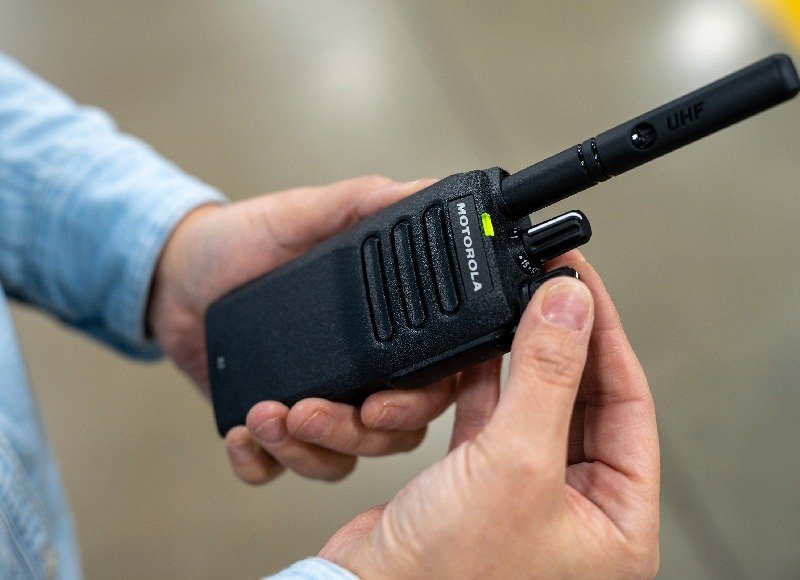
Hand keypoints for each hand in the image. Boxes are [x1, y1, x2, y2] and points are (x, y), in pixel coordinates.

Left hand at [148, 175, 460, 482]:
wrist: (177, 273)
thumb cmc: (242, 241)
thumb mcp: (303, 213)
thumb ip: (361, 202)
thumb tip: (420, 189)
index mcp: (380, 333)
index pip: (430, 382)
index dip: (420, 403)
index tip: (382, 401)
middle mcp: (359, 377)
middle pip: (390, 435)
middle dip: (353, 434)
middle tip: (311, 410)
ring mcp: (317, 406)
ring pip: (340, 461)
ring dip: (305, 450)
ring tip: (263, 416)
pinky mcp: (271, 429)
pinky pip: (278, 470)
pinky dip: (262, 465)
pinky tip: (241, 439)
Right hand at [319, 254, 659, 577]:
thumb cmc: (447, 579)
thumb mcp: (515, 464)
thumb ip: (547, 377)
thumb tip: (569, 304)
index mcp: (616, 522)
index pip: (630, 405)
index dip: (607, 336)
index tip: (585, 285)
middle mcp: (576, 510)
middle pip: (585, 401)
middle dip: (566, 341)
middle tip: (553, 285)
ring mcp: (526, 495)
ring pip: (538, 404)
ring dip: (525, 357)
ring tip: (520, 305)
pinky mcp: (478, 485)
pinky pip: (495, 418)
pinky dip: (488, 382)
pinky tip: (481, 349)